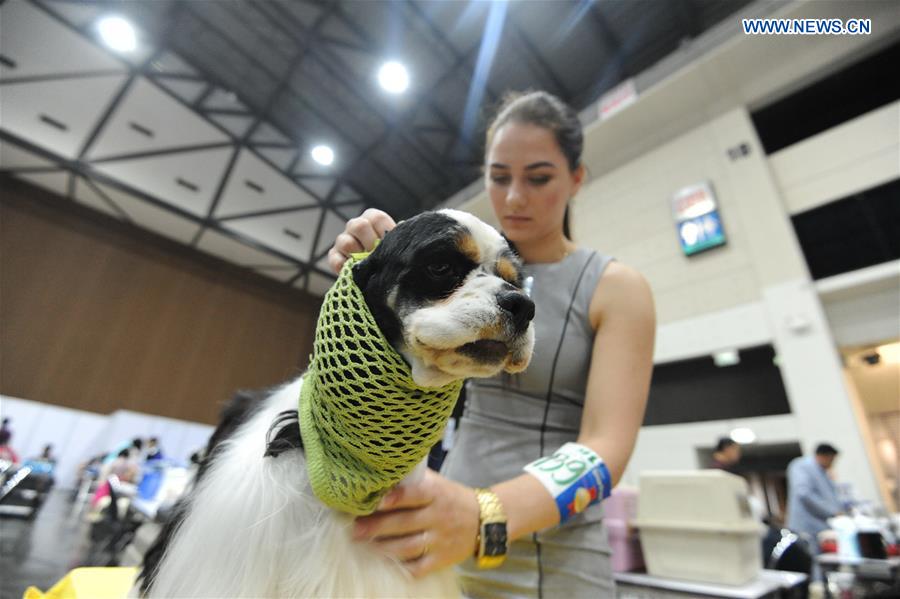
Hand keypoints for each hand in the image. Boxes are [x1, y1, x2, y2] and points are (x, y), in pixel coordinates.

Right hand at [327, 208, 395, 273]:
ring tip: (368, 266)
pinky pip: (335, 259)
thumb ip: (397, 237)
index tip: (390, 245)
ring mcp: (343, 240)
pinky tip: (356, 273)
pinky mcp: (334, 256)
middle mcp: (355, 226)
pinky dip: (345, 267)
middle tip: (378, 255)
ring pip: (346, 242)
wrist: (375, 275)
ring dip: (358, 256)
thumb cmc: (387, 255)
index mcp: (372, 219)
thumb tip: (401, 226)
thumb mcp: (394, 245)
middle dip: (371, 243)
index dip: (384, 232)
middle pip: (358, 226)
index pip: (377, 218)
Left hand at [352, 469, 479, 577]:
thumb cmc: (451, 498)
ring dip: (384, 547)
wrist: (484, 520)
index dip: (394, 497)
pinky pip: (419, 567)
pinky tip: (385, 563)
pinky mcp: (442, 559)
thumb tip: (379, 475)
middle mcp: (439, 516)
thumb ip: (412, 479)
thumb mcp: (437, 483)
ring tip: (364, 544)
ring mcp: (441, 540)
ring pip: (409, 547)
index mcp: (436, 493)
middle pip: (405, 523)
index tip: (373, 500)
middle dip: (378, 526)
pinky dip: (401, 567)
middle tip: (355, 528)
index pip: (414, 494)